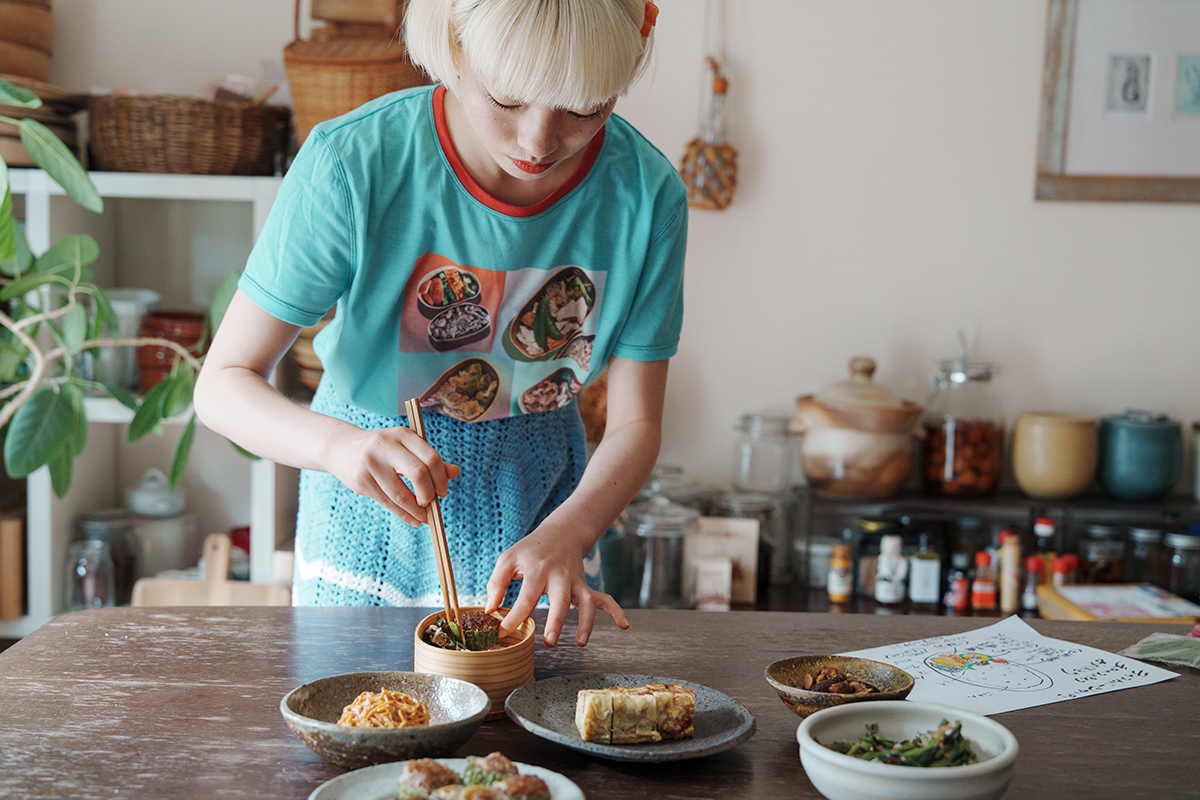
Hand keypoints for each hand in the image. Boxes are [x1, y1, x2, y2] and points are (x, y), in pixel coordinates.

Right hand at [326, 425, 459, 524]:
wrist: (341, 448)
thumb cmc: (383, 450)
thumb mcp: (406, 448)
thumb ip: (430, 459)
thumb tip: (455, 472)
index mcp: (402, 435)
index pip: (431, 457)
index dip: (441, 478)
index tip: (442, 491)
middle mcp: (386, 445)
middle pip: (418, 474)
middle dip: (429, 494)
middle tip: (432, 503)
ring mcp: (371, 463)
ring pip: (402, 494)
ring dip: (417, 510)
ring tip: (424, 517)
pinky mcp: (360, 481)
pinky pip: (388, 503)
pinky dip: (404, 515)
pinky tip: (413, 520)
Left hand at [485, 524, 628, 646]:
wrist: (560, 533)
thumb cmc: (530, 550)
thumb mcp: (508, 558)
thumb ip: (496, 582)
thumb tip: (491, 609)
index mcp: (538, 569)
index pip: (526, 597)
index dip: (514, 618)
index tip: (503, 633)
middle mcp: (560, 575)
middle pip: (560, 599)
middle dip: (556, 621)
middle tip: (549, 641)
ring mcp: (576, 581)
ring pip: (585, 601)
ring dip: (585, 622)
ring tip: (580, 642)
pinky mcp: (585, 586)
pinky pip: (604, 599)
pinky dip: (616, 611)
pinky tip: (624, 625)